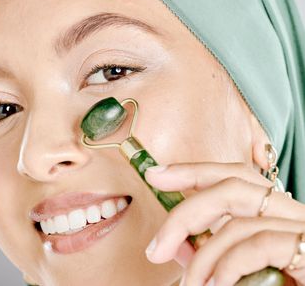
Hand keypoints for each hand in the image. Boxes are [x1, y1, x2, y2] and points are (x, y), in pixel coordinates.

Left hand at [144, 162, 304, 285]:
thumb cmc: (277, 281)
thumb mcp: (240, 265)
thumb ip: (212, 251)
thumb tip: (175, 245)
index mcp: (276, 211)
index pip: (235, 175)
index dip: (194, 170)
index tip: (157, 174)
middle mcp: (293, 212)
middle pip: (233, 186)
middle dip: (186, 212)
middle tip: (155, 248)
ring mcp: (304, 229)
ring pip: (240, 220)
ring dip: (204, 256)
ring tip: (188, 285)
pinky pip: (258, 244)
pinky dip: (227, 265)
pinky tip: (213, 285)